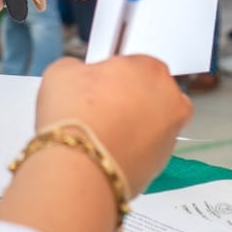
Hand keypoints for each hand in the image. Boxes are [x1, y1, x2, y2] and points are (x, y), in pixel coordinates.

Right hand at [36, 56, 189, 198]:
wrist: (80, 168)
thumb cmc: (76, 115)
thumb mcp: (62, 71)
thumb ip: (79, 68)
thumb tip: (78, 76)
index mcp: (149, 67)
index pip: (136, 64)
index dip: (113, 75)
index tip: (97, 86)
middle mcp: (169, 98)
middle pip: (151, 92)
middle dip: (130, 99)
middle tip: (100, 110)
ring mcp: (170, 133)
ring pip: (152, 123)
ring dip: (134, 126)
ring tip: (102, 135)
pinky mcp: (162, 164)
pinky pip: (147, 151)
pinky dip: (133, 151)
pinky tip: (107, 154)